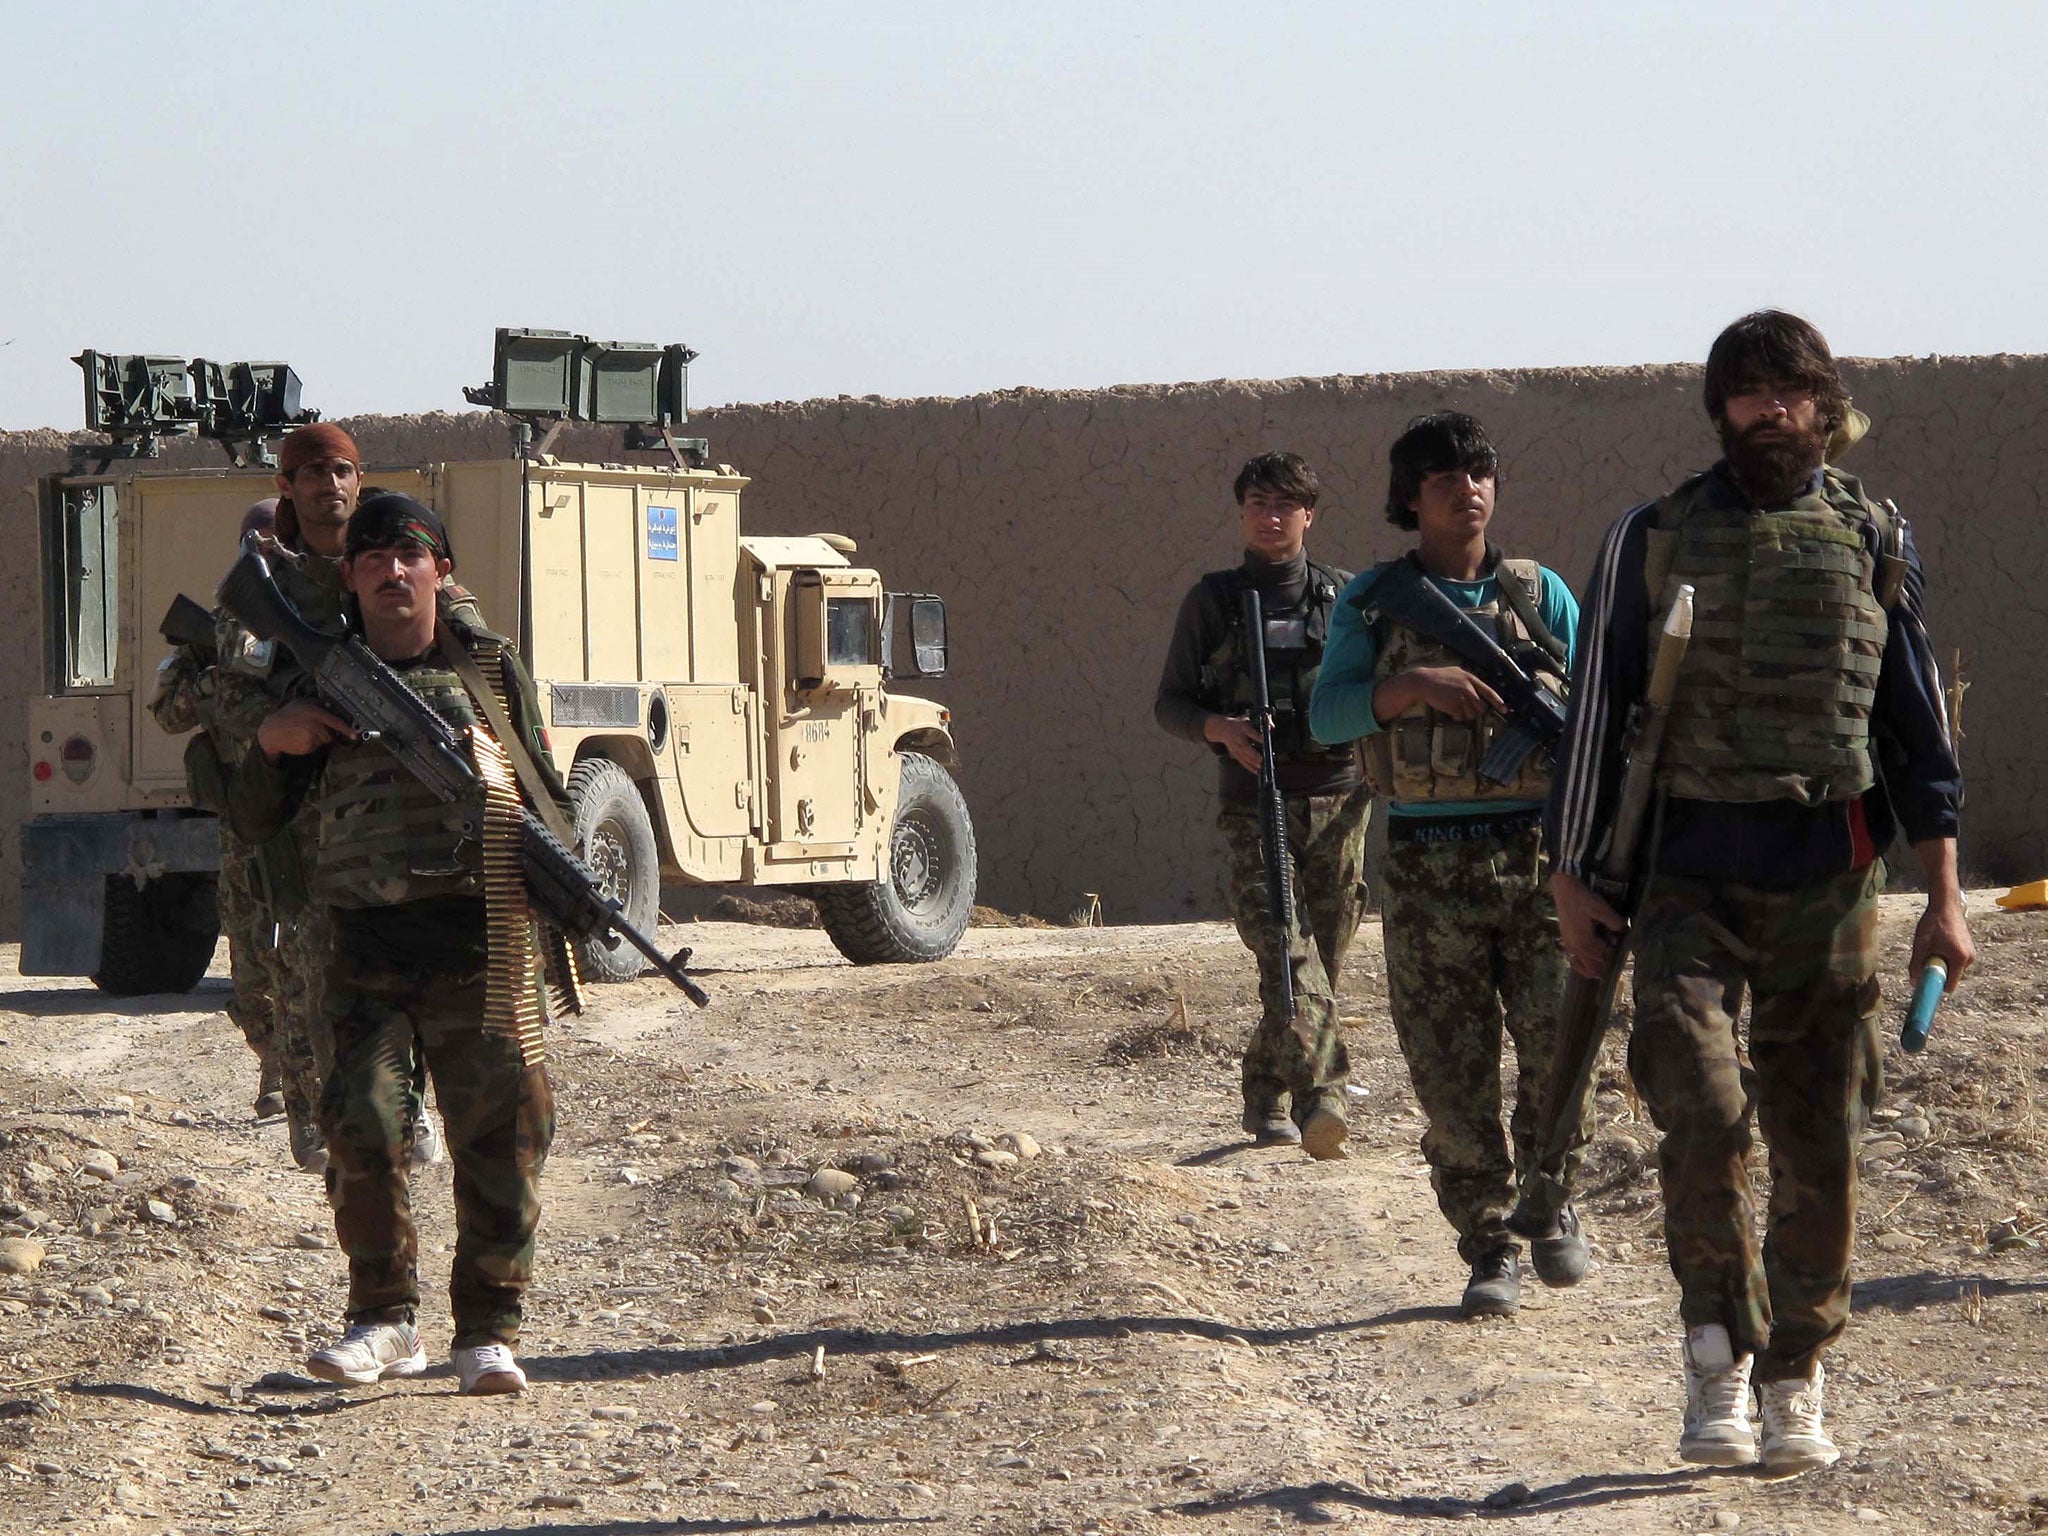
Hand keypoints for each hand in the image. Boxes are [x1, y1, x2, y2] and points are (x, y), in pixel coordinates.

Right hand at [257, 699, 354, 760]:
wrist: (272, 731)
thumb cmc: (287, 715)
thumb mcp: (301, 703)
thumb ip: (317, 702)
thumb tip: (331, 705)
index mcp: (315, 713)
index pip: (336, 722)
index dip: (346, 729)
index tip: (354, 735)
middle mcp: (315, 725)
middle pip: (330, 734)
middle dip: (325, 733)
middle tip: (310, 730)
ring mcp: (311, 737)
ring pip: (323, 741)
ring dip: (317, 739)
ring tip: (303, 733)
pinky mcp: (307, 747)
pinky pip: (315, 747)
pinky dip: (311, 745)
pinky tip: (300, 739)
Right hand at [1203, 714, 1263, 774]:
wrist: (1223, 729)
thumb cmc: (1238, 725)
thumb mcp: (1248, 720)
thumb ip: (1260, 723)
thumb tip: (1272, 727)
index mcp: (1243, 728)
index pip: (1251, 733)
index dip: (1258, 737)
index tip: (1265, 740)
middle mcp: (1239, 739)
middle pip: (1246, 747)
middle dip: (1254, 754)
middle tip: (1261, 759)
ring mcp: (1236, 747)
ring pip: (1244, 756)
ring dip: (1252, 762)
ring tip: (1260, 767)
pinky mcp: (1235, 754)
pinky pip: (1242, 761)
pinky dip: (1249, 767)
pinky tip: (1256, 771)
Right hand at [1377, 666, 1502, 723]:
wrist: (1423, 681)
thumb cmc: (1440, 677)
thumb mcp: (1457, 672)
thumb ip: (1469, 681)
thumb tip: (1479, 692)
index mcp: (1470, 679)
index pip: (1489, 692)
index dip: (1498, 702)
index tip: (1505, 710)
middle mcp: (1468, 688)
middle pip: (1481, 707)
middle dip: (1476, 711)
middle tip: (1467, 708)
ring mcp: (1460, 697)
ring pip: (1471, 714)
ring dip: (1465, 714)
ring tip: (1455, 706)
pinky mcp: (1452, 706)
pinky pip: (1460, 717)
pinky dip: (1456, 716)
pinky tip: (1449, 708)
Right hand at [1551, 869, 1625, 979]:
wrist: (1564, 890)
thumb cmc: (1582, 899)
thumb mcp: (1601, 909)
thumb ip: (1614, 922)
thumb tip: (1624, 930)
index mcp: (1585, 942)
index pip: (1603, 957)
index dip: (1614, 954)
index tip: (1620, 947)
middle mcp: (1575, 948)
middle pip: (1592, 967)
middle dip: (1604, 965)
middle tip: (1614, 958)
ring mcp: (1569, 945)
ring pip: (1583, 965)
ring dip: (1594, 965)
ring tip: (1603, 962)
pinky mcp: (1566, 940)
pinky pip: (1575, 959)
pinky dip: (1583, 962)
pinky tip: (1588, 957)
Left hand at [1910, 894, 1974, 991]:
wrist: (1945, 905)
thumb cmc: (1932, 924)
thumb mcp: (1920, 945)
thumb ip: (1916, 965)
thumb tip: (1913, 983)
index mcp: (1960, 959)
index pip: (1949, 985)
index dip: (1936, 986)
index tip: (1924, 984)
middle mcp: (1970, 959)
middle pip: (1950, 977)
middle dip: (1937, 971)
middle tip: (1927, 955)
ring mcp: (1971, 954)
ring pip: (1952, 969)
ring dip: (1941, 963)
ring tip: (1934, 946)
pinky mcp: (1970, 950)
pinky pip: (1955, 962)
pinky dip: (1946, 958)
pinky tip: (1940, 943)